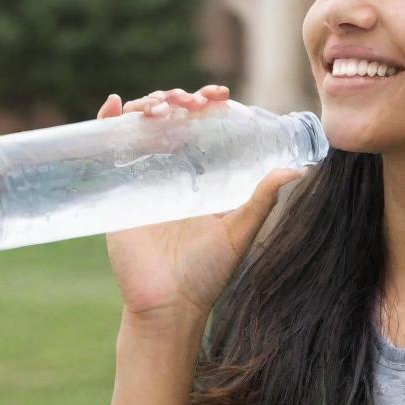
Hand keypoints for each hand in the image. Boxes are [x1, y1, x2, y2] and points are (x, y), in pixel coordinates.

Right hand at [97, 85, 306, 330]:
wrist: (168, 306)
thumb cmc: (207, 274)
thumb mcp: (240, 231)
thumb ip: (264, 199)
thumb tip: (299, 169)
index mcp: (200, 177)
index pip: (202, 128)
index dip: (207, 105)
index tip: (219, 97)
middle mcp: (171, 172)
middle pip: (170, 119)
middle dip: (179, 98)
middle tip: (192, 101)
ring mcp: (141, 178)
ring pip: (141, 127)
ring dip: (149, 104)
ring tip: (162, 106)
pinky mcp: (114, 191)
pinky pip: (105, 149)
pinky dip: (106, 121)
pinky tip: (113, 106)